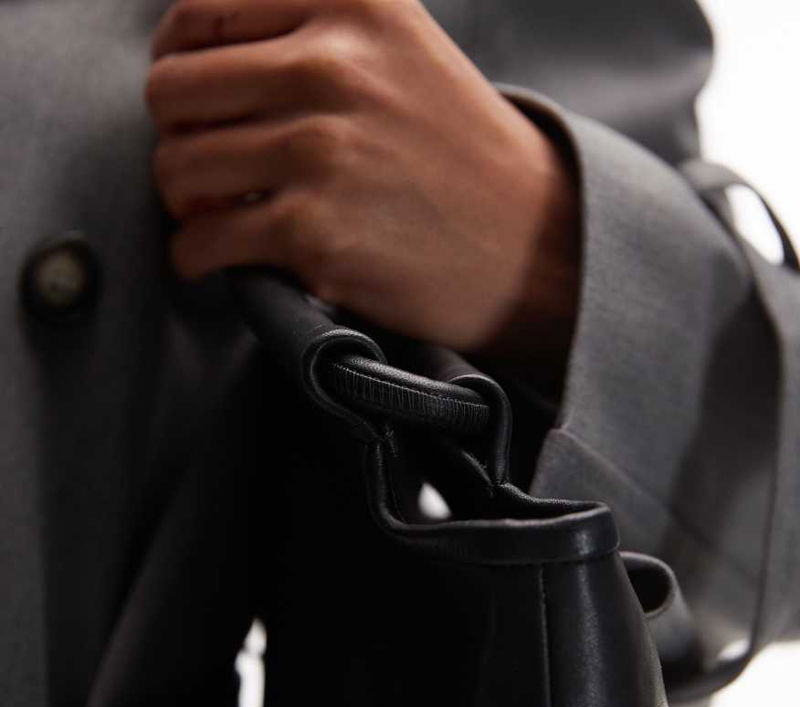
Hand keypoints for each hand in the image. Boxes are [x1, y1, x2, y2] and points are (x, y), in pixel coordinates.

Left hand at [145, 0, 578, 364]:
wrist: (529, 246)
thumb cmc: (458, 153)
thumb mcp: (400, 45)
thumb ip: (314, 26)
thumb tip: (199, 51)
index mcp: (350, 0)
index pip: (198, 13)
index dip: (177, 62)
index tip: (195, 101)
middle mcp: (331, 65)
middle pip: (172, 91)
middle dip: (177, 136)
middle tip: (205, 166)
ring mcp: (320, 150)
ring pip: (177, 168)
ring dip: (183, 201)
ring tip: (213, 214)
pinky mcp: (314, 232)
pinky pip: (201, 242)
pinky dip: (195, 257)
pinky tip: (217, 259)